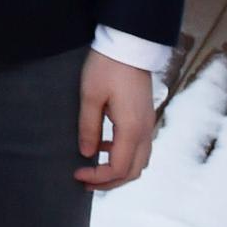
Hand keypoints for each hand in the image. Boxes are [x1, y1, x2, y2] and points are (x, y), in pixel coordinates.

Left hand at [74, 51, 153, 189]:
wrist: (130, 43)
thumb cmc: (107, 66)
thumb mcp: (90, 95)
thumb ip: (88, 127)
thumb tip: (86, 153)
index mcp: (131, 128)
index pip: (118, 169)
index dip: (98, 178)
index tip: (77, 174)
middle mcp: (145, 131)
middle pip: (132, 172)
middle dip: (109, 182)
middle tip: (85, 180)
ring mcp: (148, 124)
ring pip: (138, 162)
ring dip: (118, 170)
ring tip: (93, 167)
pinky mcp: (146, 117)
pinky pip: (139, 148)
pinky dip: (123, 156)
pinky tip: (103, 146)